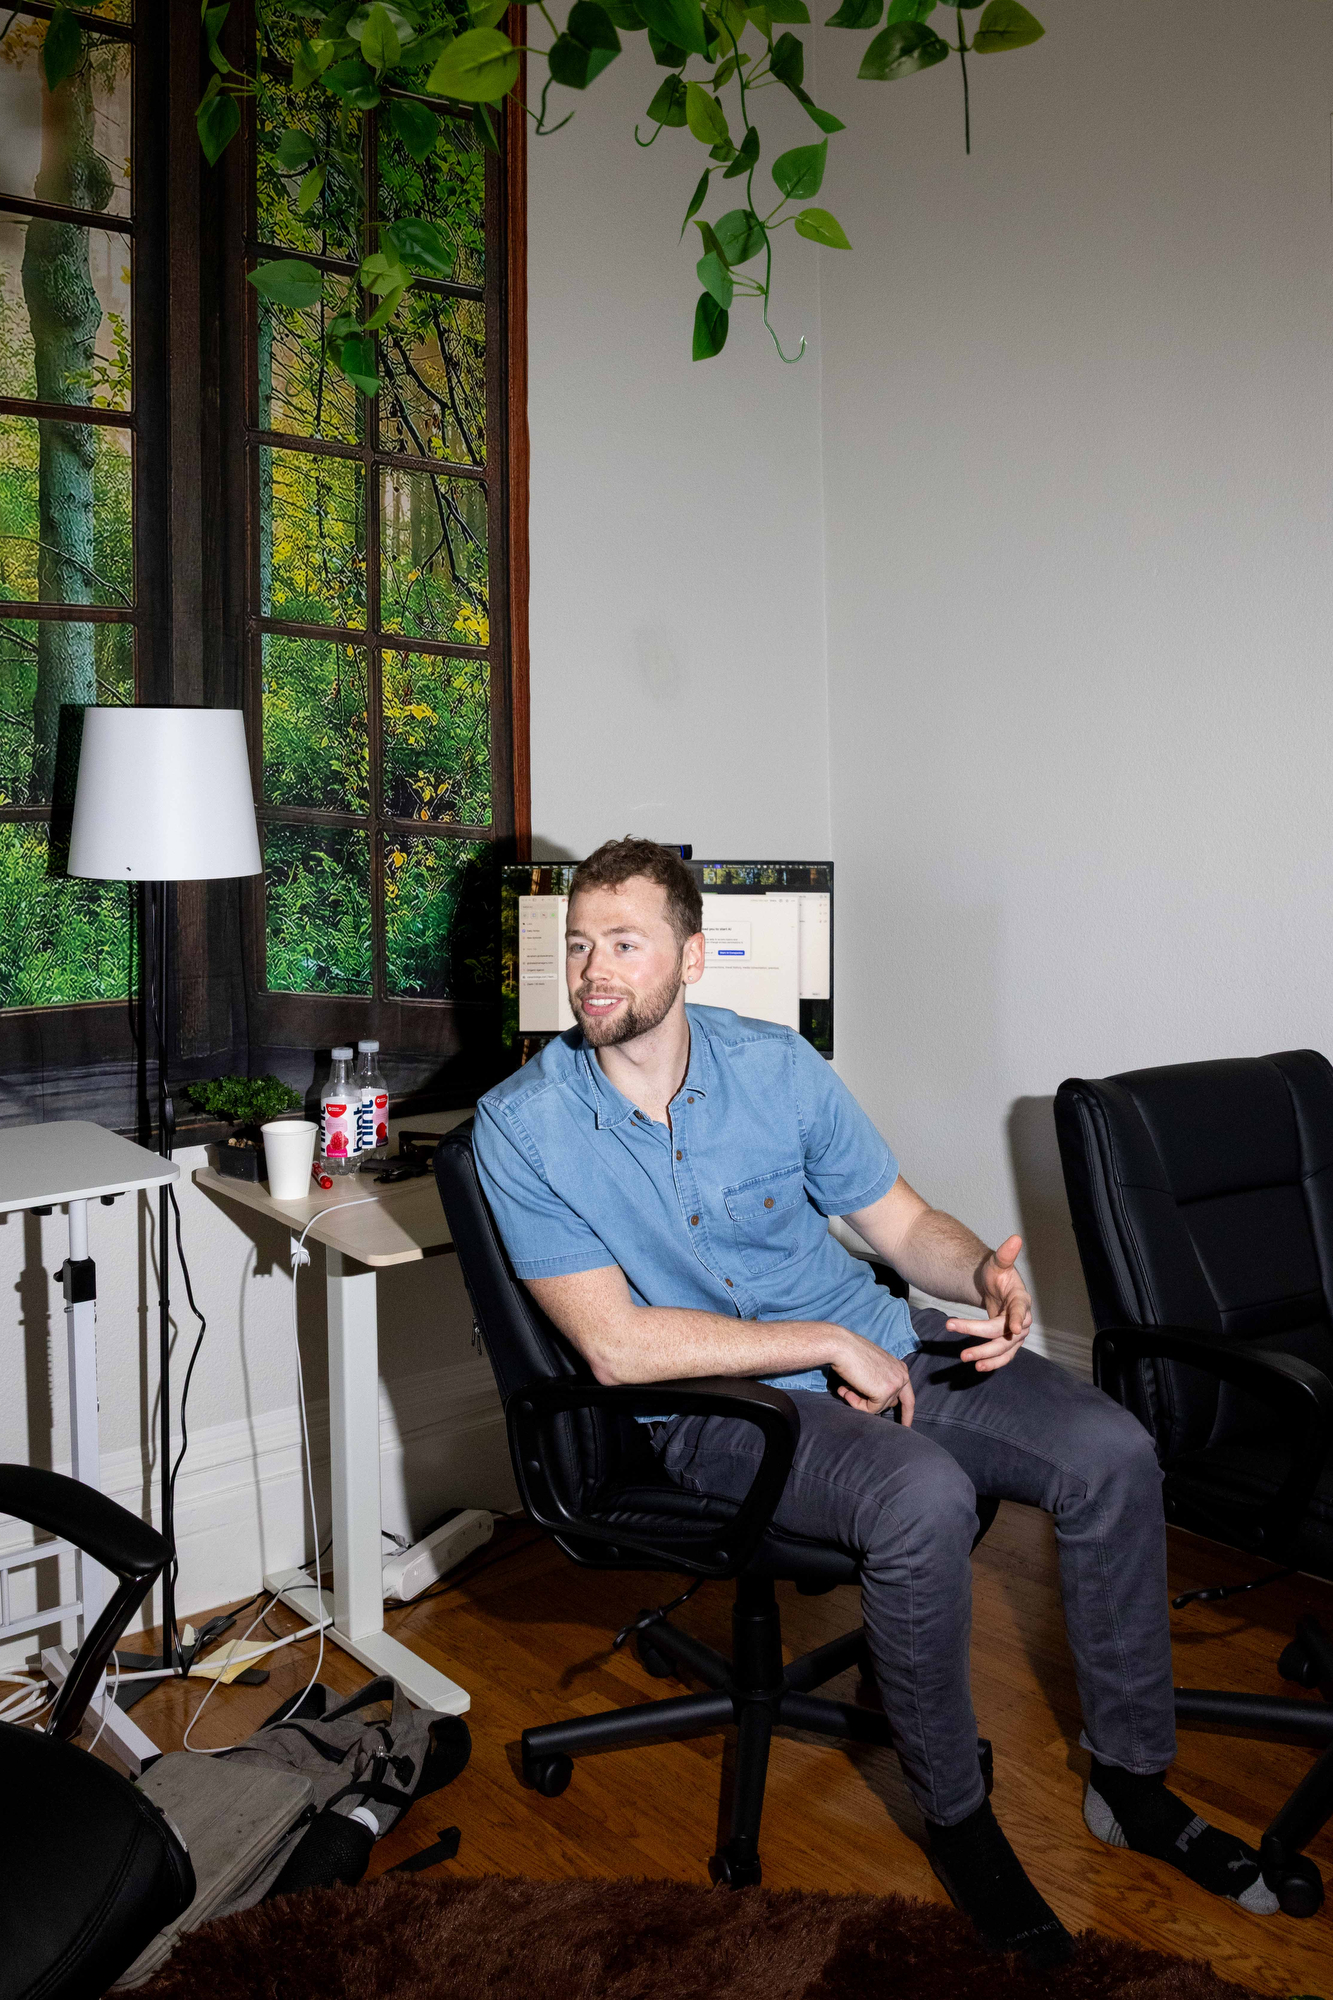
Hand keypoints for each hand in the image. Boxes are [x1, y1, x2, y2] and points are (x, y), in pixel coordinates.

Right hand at [831, 1331, 914, 1423]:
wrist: (842, 1346)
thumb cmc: (851, 1354)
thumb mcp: (873, 1368)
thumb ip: (879, 1383)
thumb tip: (876, 1404)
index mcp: (900, 1368)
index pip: (908, 1396)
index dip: (907, 1413)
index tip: (905, 1425)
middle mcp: (902, 1376)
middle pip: (893, 1404)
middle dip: (875, 1407)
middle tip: (861, 1409)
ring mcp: (895, 1384)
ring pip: (878, 1407)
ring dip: (859, 1401)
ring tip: (845, 1389)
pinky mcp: (884, 1392)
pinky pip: (870, 1409)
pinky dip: (856, 1403)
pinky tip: (846, 1390)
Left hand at [946, 1234, 1032, 1371]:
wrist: (995, 1288)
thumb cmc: (997, 1274)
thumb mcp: (997, 1263)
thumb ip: (1005, 1254)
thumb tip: (1015, 1238)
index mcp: (1021, 1299)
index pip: (1021, 1310)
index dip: (1018, 1318)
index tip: (1012, 1327)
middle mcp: (1023, 1319)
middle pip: (1005, 1333)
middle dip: (982, 1338)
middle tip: (959, 1338)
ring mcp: (1017, 1334)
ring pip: (1004, 1349)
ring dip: (986, 1355)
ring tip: (964, 1357)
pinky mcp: (1009, 1343)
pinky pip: (1003, 1356)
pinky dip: (992, 1363)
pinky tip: (977, 1366)